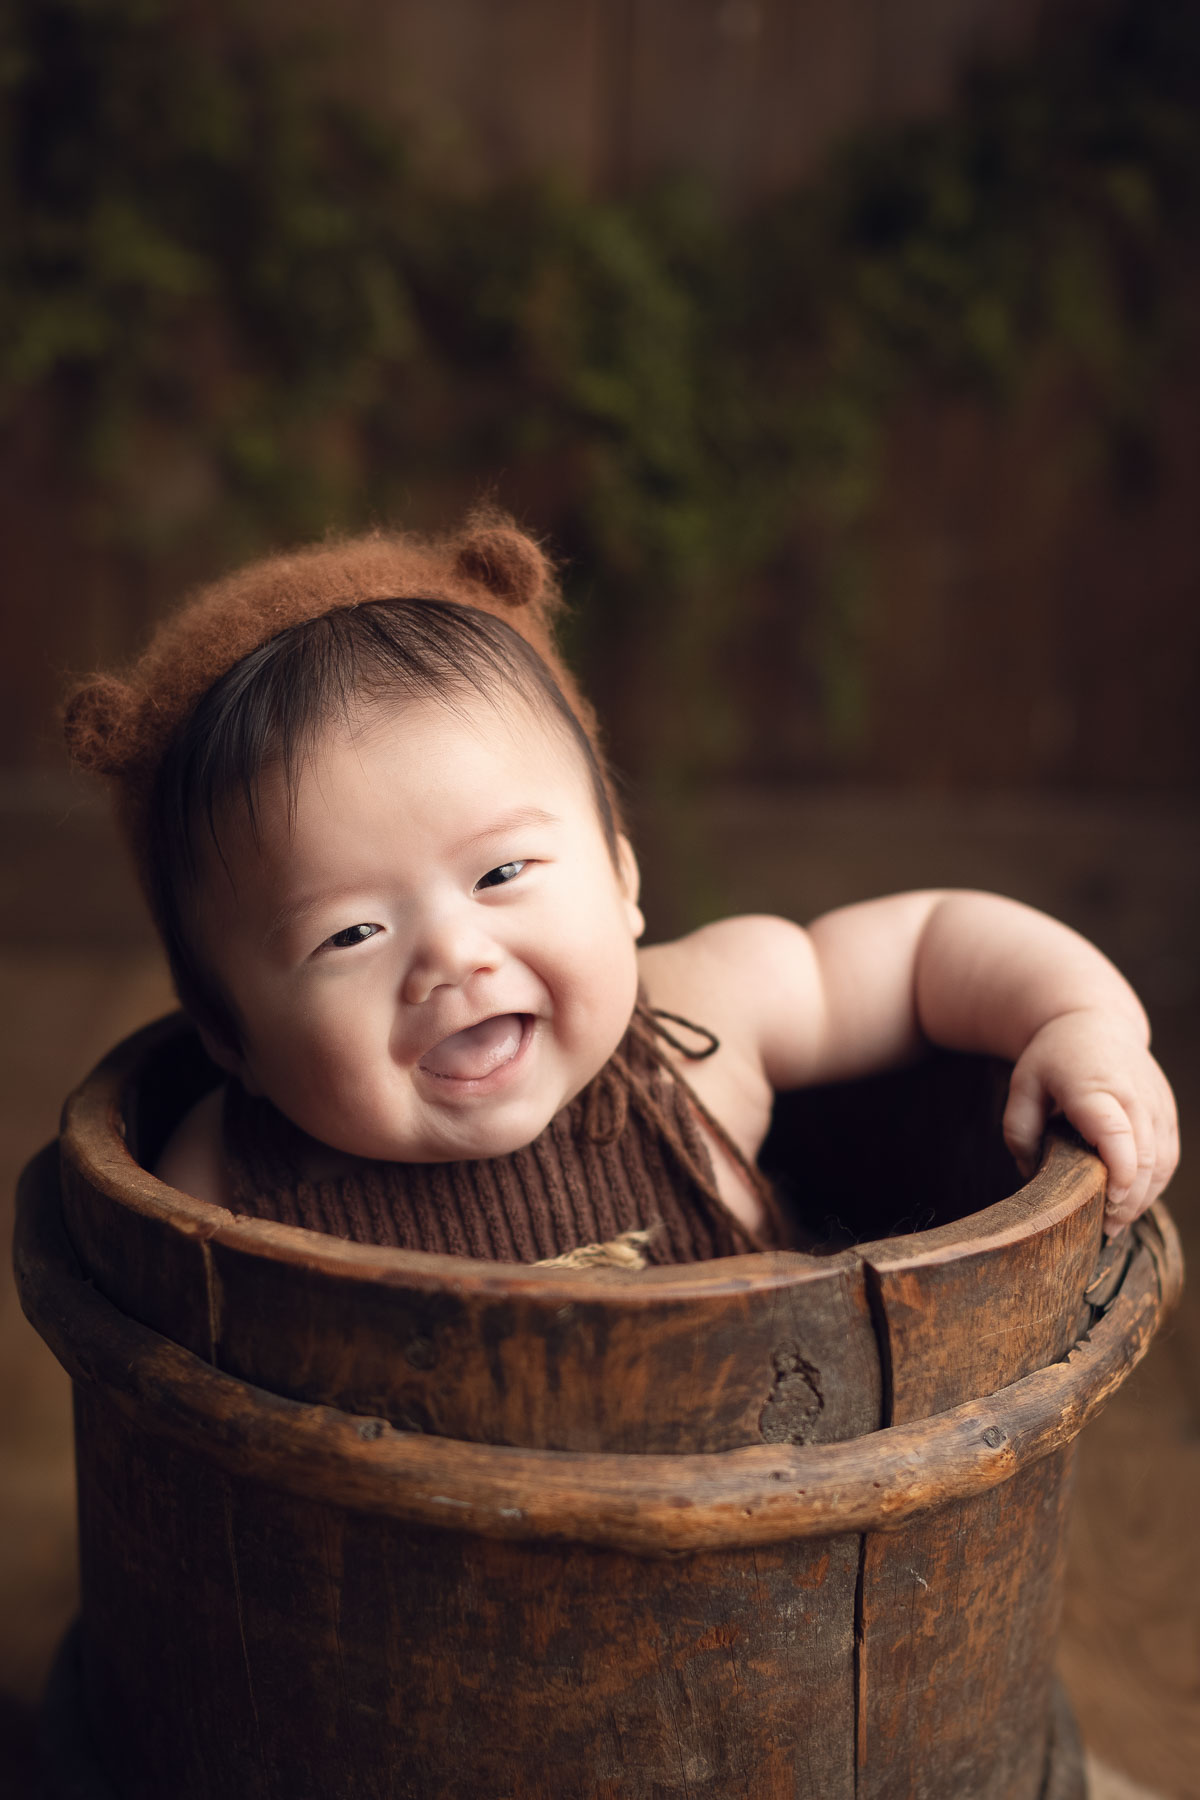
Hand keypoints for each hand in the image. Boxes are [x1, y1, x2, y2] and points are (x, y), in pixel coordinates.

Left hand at [1003, 1009, 1178, 1229]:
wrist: (1094, 1020)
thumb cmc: (1052, 1057)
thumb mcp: (1021, 1085)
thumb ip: (1019, 1130)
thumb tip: (1031, 1176)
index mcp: (1093, 1087)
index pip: (1116, 1133)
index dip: (1119, 1173)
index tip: (1108, 1201)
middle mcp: (1133, 1095)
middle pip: (1145, 1157)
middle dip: (1129, 1200)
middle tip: (1104, 1228)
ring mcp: (1156, 1103)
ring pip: (1163, 1162)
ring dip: (1144, 1198)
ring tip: (1115, 1223)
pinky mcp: (1167, 1111)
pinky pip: (1170, 1156)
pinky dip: (1155, 1184)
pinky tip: (1132, 1202)